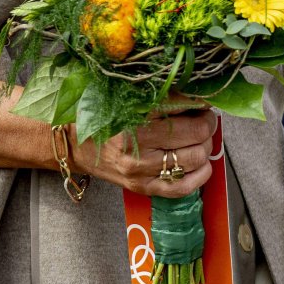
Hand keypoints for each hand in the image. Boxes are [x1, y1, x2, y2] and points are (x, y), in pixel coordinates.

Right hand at [71, 105, 216, 196]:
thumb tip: (198, 96)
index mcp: (134, 115)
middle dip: (207, 124)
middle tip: (203, 118)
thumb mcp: (129, 99)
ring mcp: (141, 170)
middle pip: (196, 133)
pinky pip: (183, 187)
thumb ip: (162, 95)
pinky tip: (200, 164)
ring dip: (205, 146)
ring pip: (195, 158)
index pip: (183, 106)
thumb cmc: (104, 118)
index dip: (200, 103)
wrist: (77, 145)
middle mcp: (138, 145)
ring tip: (199, 139)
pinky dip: (200, 175)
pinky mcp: (143, 188)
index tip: (201, 101)